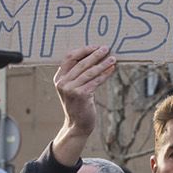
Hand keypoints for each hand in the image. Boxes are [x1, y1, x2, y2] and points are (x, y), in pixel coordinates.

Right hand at [50, 46, 115, 165]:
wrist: (77, 125)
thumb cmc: (78, 104)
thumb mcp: (73, 88)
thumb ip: (78, 74)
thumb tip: (95, 56)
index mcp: (59, 78)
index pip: (69, 58)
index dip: (83, 50)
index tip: (95, 47)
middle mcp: (62, 82)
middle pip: (81, 63)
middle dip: (95, 55)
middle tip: (106, 48)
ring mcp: (70, 89)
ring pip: (89, 71)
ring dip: (103, 63)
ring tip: (113, 58)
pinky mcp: (80, 95)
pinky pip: (95, 81)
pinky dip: (105, 74)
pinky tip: (112, 69)